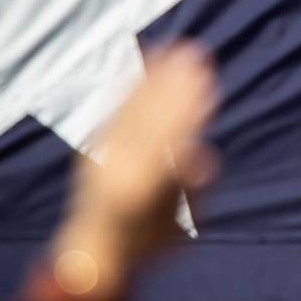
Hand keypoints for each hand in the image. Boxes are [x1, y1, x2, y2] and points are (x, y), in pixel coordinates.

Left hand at [52, 43, 218, 297]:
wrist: (93, 250)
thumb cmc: (149, 240)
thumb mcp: (178, 224)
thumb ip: (191, 192)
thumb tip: (202, 160)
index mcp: (145, 185)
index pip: (173, 137)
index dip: (190, 108)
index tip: (207, 83)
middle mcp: (121, 163)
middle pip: (153, 116)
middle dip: (175, 84)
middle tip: (196, 54)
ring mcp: (104, 152)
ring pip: (135, 108)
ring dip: (156, 77)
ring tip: (176, 49)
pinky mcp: (95, 144)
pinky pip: (116, 109)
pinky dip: (132, 86)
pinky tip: (146, 66)